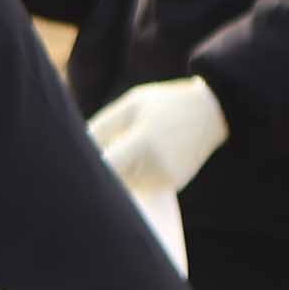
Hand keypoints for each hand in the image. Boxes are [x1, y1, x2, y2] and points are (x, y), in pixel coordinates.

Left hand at [89, 74, 228, 196]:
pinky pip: (143, 185)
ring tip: (129, 150)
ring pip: (127, 185)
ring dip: (120, 174)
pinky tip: (144, 157)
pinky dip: (136, 176)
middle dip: (103, 171)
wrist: (213, 112)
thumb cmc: (166, 104)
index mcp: (143, 142)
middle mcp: (156, 165)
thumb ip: (103, 125)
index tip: (75, 167)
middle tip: (98, 157)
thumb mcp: (132, 104)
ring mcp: (166, 178)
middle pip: (114, 180)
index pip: (106, 167)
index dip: (89, 169)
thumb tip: (79, 147)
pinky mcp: (173, 185)